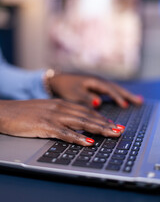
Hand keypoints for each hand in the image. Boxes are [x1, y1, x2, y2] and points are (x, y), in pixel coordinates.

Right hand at [0, 99, 123, 145]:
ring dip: (98, 128)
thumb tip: (75, 125)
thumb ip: (61, 116)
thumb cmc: (25, 113)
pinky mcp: (44, 124)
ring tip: (112, 134)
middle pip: (87, 116)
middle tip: (120, 129)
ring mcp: (53, 115)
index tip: (113, 124)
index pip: (86, 111)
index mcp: (61, 104)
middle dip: (106, 123)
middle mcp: (60, 108)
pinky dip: (78, 137)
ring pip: (81, 122)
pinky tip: (88, 142)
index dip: (101, 118)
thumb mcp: (47, 111)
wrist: (6, 111)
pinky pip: (64, 132)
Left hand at [49, 74, 142, 107]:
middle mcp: (97, 81)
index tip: (124, 105)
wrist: (56, 80)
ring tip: (135, 100)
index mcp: (93, 81)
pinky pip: (109, 91)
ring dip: (124, 94)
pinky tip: (120, 99)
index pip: (108, 89)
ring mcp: (96, 83)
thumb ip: (85, 98)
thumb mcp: (73, 93)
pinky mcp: (94, 87)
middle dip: (127, 94)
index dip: (116, 97)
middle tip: (139, 101)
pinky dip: (116, 95)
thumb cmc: (64, 87)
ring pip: (113, 88)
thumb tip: (99, 102)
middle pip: (115, 87)